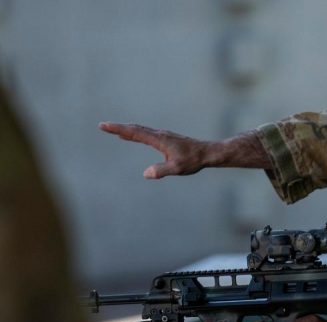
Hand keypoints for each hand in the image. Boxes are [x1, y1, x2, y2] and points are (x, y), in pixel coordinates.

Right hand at [98, 122, 215, 178]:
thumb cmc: (193, 160)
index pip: (134, 133)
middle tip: (102, 125)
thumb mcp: (177, 168)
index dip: (118, 129)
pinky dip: (135, 134)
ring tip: (113, 130)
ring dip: (126, 130)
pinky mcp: (166, 139)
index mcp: (159, 139)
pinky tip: (131, 137)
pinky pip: (146, 134)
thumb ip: (161, 170)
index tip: (104, 125)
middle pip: (135, 129)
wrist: (207, 153)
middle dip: (118, 127)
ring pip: (140, 130)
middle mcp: (159, 134)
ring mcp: (163, 136)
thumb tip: (146, 174)